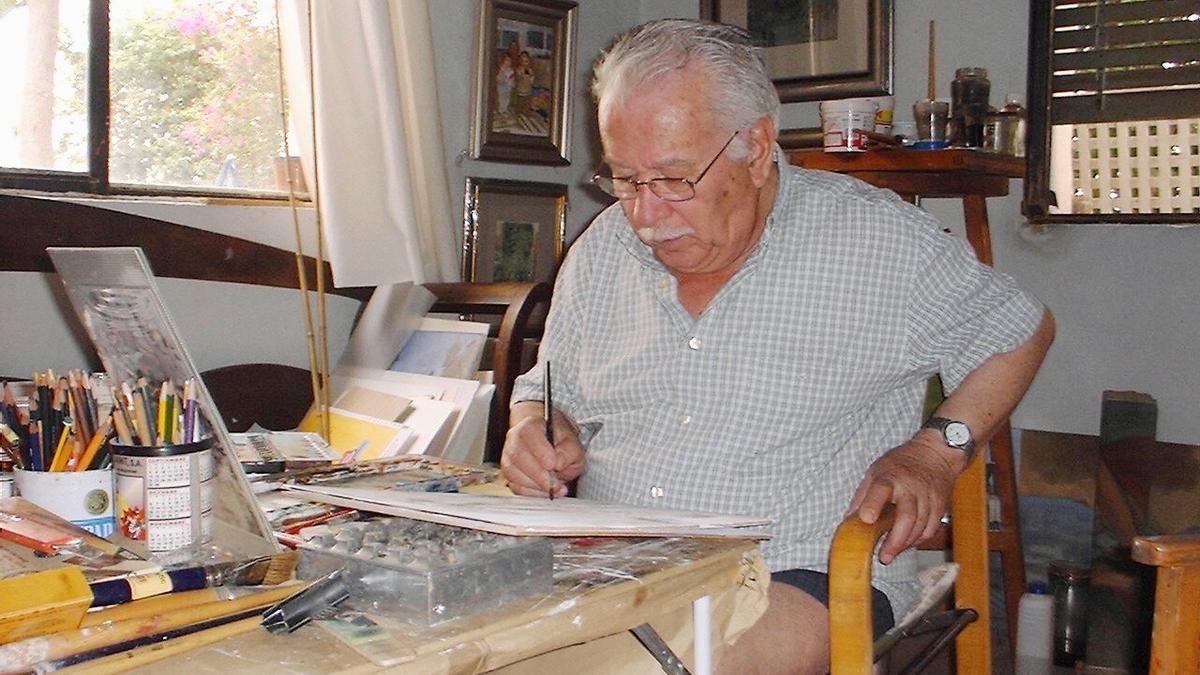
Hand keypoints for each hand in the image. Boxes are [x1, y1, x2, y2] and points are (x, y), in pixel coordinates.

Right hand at [500, 405, 584, 498]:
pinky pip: (515, 487)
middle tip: (557, 484)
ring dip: (537, 486)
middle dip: (540, 476)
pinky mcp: (508, 474)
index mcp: (530, 425)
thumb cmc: (560, 441)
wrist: (550, 441)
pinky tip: (546, 491)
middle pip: (518, 457)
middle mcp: (514, 439)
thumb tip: (558, 463)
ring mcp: (508, 457)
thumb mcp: (573, 443)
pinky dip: (533, 492)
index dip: (541, 452)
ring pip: (514, 474)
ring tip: (555, 487)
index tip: (554, 465)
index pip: (529, 435)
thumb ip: (570, 452)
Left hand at [846, 433, 962, 563]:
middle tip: (884, 556)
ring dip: (905, 544)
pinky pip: (930, 529)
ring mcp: (928, 497)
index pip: (881, 490)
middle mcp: (910, 487)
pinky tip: (907, 543)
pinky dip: (918, 540)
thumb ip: (862, 497)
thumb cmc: (901, 463)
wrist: (935, 453)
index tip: (866, 519)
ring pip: (920, 527)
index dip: (873, 505)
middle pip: (907, 516)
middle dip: (895, 540)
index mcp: (890, 477)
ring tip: (890, 553)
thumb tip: (848, 521)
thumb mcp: (875, 471)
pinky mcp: (940, 505)